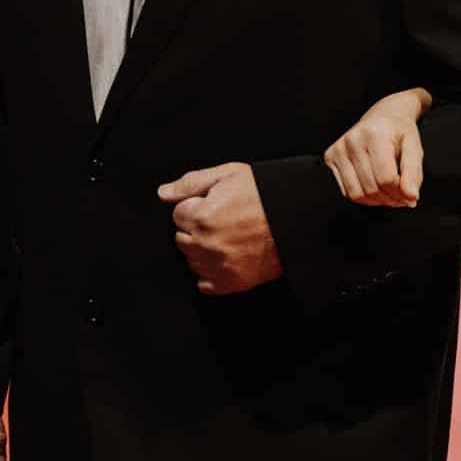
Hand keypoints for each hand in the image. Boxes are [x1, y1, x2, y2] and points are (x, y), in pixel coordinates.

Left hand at [157, 163, 283, 294]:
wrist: (297, 218)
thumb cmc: (265, 193)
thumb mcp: (229, 175)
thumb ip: (191, 183)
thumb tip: (163, 193)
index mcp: (203, 216)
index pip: (178, 215)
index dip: (195, 207)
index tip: (213, 205)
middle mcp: (206, 244)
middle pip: (181, 239)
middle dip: (195, 229)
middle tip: (221, 220)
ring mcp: (219, 267)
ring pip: (191, 261)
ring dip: (201, 251)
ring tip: (226, 237)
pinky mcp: (231, 283)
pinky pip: (204, 285)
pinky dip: (210, 273)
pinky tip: (225, 258)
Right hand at [324, 87, 430, 206]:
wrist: (385, 114)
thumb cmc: (399, 131)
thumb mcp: (414, 148)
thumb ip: (413, 173)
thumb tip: (411, 197)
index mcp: (375, 134)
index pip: (386, 179)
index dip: (400, 193)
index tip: (409, 195)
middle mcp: (353, 139)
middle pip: (371, 188)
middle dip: (390, 199)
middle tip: (401, 197)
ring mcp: (339, 148)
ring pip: (356, 194)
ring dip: (376, 201)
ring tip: (388, 194)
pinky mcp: (330, 156)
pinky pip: (346, 190)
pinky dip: (363, 196)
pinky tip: (374, 186)